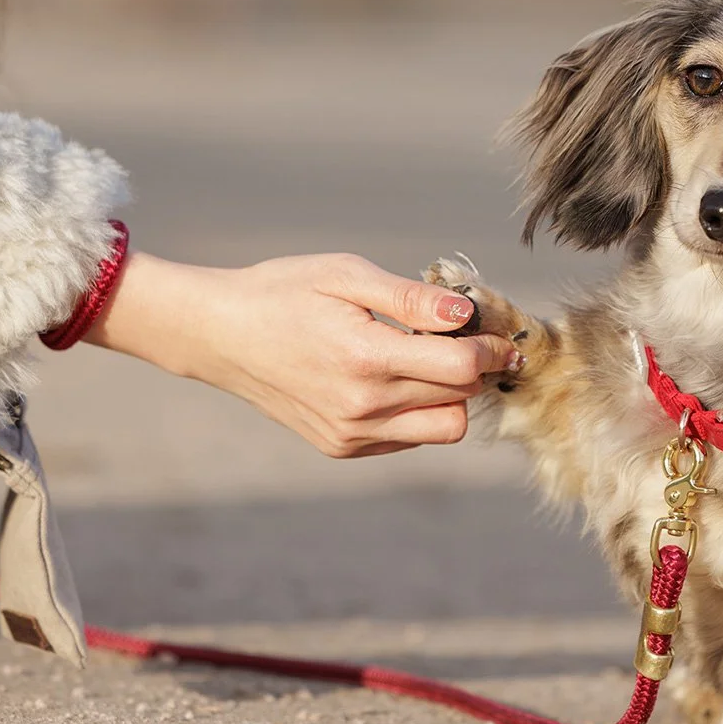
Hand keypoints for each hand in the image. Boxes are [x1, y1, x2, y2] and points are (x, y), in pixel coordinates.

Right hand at [85, 251, 517, 456]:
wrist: (219, 335)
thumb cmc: (284, 292)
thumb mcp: (346, 276)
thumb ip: (411, 298)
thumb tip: (465, 312)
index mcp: (366, 357)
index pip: (460, 368)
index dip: (490, 350)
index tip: (502, 336)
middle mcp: (362, 406)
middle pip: (458, 401)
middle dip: (475, 372)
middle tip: (469, 342)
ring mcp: (351, 433)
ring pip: (440, 430)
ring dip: (449, 398)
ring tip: (431, 361)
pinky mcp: (341, 447)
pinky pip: (407, 440)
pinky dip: (416, 413)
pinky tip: (395, 379)